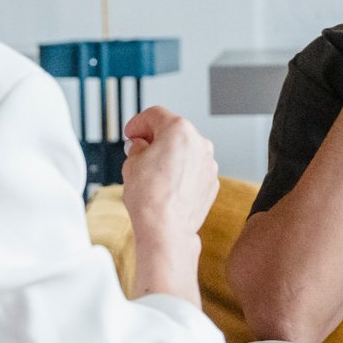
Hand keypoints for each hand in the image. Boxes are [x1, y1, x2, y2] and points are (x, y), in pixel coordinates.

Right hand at [122, 106, 219, 243]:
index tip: (131, 132)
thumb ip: (137, 147)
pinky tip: (166, 185)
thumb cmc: (151, 197)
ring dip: (170, 156)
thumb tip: (141, 147)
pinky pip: (193, 170)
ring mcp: (208, 164)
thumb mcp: (131, 162)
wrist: (166, 228)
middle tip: (138, 150)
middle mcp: (199, 143)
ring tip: (151, 172)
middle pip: (173, 131)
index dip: (138, 123)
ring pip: (186, 151)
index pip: (155, 114)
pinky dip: (181, 173)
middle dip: (155, 138)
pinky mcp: (211, 183)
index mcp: (179, 130)